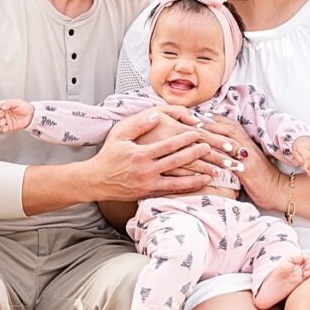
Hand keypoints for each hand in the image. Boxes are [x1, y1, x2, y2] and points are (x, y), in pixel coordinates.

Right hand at [0, 99, 33, 132]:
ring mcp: (7, 120)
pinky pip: (3, 129)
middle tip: (0, 115)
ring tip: (4, 122)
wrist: (32, 115)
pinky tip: (5, 127)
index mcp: (6, 106)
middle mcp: (5, 113)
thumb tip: (3, 106)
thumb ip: (9, 104)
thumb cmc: (25, 107)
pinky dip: (2, 129)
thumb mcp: (17, 102)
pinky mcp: (9, 126)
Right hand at [89, 108, 213, 200]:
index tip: (199, 134)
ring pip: (178, 181)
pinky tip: (197, 185)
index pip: (169, 145)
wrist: (97, 180)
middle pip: (177, 161)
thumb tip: (155, 116)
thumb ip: (139, 125)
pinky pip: (171, 190)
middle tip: (210, 148)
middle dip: (196, 154)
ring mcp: (148, 184)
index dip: (186, 139)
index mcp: (141, 154)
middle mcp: (147, 170)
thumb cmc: (108, 155)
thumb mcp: (120, 134)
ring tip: (212, 173)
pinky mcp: (148, 193)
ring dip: (196, 177)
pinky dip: (185, 188)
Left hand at [199, 113, 283, 210]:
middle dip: (211, 122)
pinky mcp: (248, 170)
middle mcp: (249, 147)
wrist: (278, 192)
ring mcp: (249, 157)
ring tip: (196, 132)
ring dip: (212, 134)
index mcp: (249, 143)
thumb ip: (236, 153)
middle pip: (229, 128)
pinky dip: (218, 154)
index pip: (232, 125)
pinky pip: (231, 159)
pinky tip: (206, 153)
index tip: (201, 115)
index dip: (216, 119)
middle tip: (193, 120)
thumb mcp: (249, 163)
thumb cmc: (261, 180)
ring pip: (229, 140)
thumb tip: (220, 149)